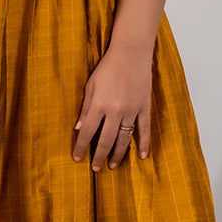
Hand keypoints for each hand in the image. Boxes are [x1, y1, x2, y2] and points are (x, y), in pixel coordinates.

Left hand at [72, 44, 151, 169]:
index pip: (87, 132)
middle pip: (105, 140)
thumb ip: (86, 108)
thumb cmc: (108, 67)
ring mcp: (131, 110)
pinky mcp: (144, 108)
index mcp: (99, 105)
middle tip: (95, 168)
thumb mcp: (90, 86)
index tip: (77, 158)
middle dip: (99, 156)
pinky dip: (143, 144)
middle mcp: (115, 111)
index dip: (81, 147)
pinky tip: (141, 156)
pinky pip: (144, 130)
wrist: (131, 53)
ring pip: (123, 139)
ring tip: (112, 165)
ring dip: (117, 154)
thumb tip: (78, 129)